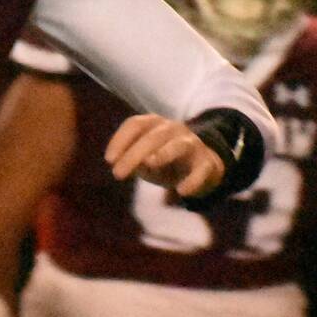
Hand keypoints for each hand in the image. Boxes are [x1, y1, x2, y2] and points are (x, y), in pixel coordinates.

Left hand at [106, 114, 225, 198]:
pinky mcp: (207, 163)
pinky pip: (202, 170)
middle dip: (133, 154)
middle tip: (117, 174)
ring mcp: (193, 144)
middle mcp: (174, 129)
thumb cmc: (164, 162)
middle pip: (153, 136)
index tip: (109, 159)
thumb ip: (133, 162)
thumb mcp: (144, 161)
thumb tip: (121, 165)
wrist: (201, 168)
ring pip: (179, 145)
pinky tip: (182, 191)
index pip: (135, 124)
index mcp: (155, 124)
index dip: (120, 139)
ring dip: (164, 153)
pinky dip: (193, 180)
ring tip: (150, 164)